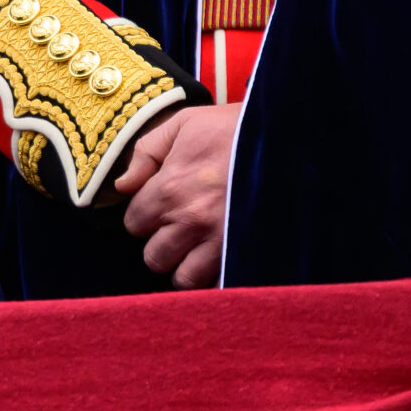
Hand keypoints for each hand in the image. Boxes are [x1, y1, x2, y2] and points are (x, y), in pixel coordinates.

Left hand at [114, 100, 239, 288]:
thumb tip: (122, 185)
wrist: (288, 135)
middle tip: (177, 230)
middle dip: (161, 245)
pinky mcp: (247, 251)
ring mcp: (221, 240)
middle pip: (155, 258)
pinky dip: (215, 278)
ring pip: (185, 279)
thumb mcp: (183, 125)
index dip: (143, 216)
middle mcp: (191, 220)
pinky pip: (220, 285)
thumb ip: (145, 153)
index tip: (158, 207)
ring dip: (186, 267)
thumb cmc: (232, 128)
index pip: (134, 224)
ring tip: (196, 248)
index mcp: (169, 188)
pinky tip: (218, 260)